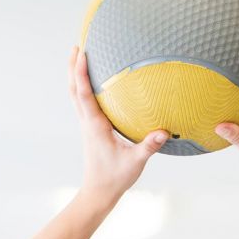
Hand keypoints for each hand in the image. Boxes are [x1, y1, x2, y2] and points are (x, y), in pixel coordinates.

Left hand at [69, 45, 169, 203]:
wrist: (98, 193)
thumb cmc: (115, 178)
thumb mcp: (135, 162)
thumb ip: (148, 146)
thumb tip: (164, 132)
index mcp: (95, 126)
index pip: (84, 94)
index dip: (82, 73)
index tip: (82, 52)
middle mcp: (87, 123)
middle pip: (74, 90)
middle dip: (73, 67)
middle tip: (78, 45)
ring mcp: (87, 127)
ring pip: (76, 96)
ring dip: (76, 76)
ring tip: (80, 57)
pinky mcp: (91, 131)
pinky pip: (83, 104)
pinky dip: (83, 89)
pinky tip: (94, 84)